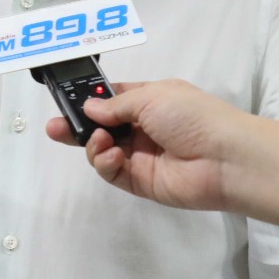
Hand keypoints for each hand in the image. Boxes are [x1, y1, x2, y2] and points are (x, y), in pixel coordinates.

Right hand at [44, 80, 253, 211]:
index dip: (92, 99)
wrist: (224, 158)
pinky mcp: (141, 182)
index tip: (68, 100)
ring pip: (103, 151)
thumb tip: (90, 109)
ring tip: (98, 140)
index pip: (114, 98)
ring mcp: (141, 156)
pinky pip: (113, 172)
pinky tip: (108, 155)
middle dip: (78, 126)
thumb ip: (116, 105)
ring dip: (93, 144)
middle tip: (54, 127)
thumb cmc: (191, 116)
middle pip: (103, 127)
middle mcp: (144, 128)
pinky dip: (104, 163)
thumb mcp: (152, 96)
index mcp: (151, 101)